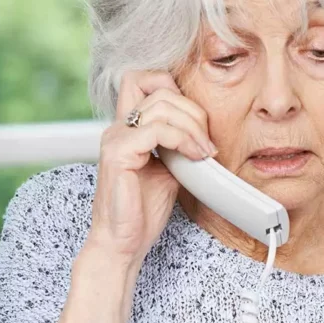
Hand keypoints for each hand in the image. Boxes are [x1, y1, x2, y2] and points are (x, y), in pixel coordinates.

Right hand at [86, 70, 215, 265]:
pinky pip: (157, 130)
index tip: (198, 124)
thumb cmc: (143, 211)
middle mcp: (118, 128)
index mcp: (128, 128)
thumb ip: (179, 144)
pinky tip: (194, 157)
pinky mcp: (118, 154)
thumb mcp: (170, 169)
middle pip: (160, 88)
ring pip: (162, 105)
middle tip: (208, 142)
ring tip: (204, 152)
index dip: (175, 89)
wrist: (124, 243)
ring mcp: (115, 138)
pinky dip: (183, 139)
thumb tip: (205, 132)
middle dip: (194, 111)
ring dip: (193, 126)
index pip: (144, 79)